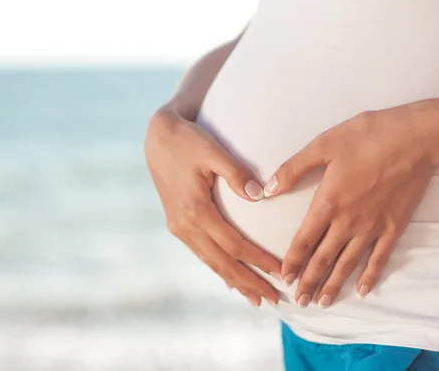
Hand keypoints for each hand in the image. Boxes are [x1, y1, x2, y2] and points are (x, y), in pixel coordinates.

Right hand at [145, 107, 280, 305]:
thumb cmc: (188, 141)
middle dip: (249, 283)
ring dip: (234, 281)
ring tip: (255, 298)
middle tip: (273, 300)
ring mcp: (179, 227)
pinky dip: (218, 268)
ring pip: (211, 262)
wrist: (158, 138)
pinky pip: (201, 253)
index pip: (234, 245)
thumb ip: (236, 174)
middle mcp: (185, 225)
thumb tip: (261, 195)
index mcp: (196, 211)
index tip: (280, 273)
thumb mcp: (212, 151)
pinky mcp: (177, 224)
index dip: (258, 261)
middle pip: (222, 262)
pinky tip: (229, 280)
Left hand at [264, 102, 438, 307]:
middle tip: (300, 301)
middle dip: (309, 281)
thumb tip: (268, 189)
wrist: (413, 138)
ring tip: (323, 302)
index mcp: (327, 203)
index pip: (303, 240)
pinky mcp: (394, 227)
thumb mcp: (322, 146)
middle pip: (323, 259)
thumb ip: (293, 169)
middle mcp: (348, 222)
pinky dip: (370, 276)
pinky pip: (380, 258)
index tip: (284, 278)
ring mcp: (372, 227)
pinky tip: (363, 291)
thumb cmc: (366, 137)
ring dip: (334, 284)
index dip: (292, 262)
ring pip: (348, 263)